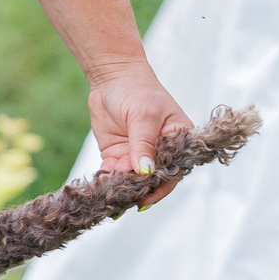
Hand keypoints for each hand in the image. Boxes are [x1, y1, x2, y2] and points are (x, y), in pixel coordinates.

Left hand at [88, 63, 194, 208]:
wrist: (112, 77)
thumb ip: (143, 144)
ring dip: (120, 188)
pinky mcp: (118, 156)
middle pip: (152, 180)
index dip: (161, 186)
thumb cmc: (137, 90)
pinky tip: (100, 185)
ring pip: (131, 180)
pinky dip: (107, 180)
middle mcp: (159, 152)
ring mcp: (138, 155)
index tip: (146, 198)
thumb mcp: (143, 116)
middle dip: (138, 191)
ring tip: (109, 197)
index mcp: (178, 141)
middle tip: (123, 202)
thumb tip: (145, 171)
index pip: (173, 170)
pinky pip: (114, 174)